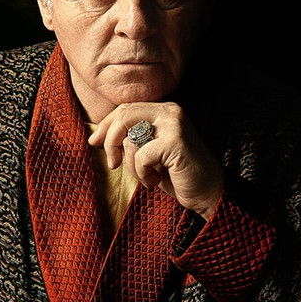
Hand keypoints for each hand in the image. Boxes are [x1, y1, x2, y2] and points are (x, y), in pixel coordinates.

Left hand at [88, 102, 223, 219]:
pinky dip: (142, 173)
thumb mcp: (147, 152)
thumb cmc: (174, 174)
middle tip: (112, 164)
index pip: (125, 108)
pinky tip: (156, 180)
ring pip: (130, 139)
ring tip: (147, 176)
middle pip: (124, 116)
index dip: (106, 125)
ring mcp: (174, 124)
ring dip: (131, 166)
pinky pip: (140, 156)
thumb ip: (129, 137)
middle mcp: (170, 111)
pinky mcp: (175, 141)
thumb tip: (96, 136)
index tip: (94, 142)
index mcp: (163, 110)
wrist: (207, 193)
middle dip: (111, 141)